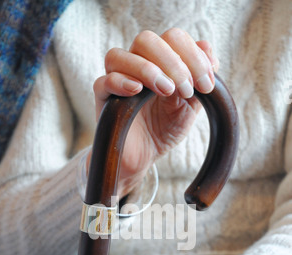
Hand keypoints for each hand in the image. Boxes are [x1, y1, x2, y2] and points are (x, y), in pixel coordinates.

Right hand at [92, 28, 218, 196]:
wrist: (145, 157)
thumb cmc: (165, 129)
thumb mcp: (190, 107)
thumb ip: (200, 82)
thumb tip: (210, 53)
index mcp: (159, 62)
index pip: (173, 39)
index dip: (192, 55)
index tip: (205, 85)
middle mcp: (136, 66)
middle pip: (146, 40)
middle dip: (172, 61)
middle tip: (185, 88)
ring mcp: (117, 80)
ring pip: (119, 55)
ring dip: (147, 69)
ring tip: (166, 90)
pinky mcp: (103, 100)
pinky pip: (103, 82)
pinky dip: (120, 82)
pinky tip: (137, 91)